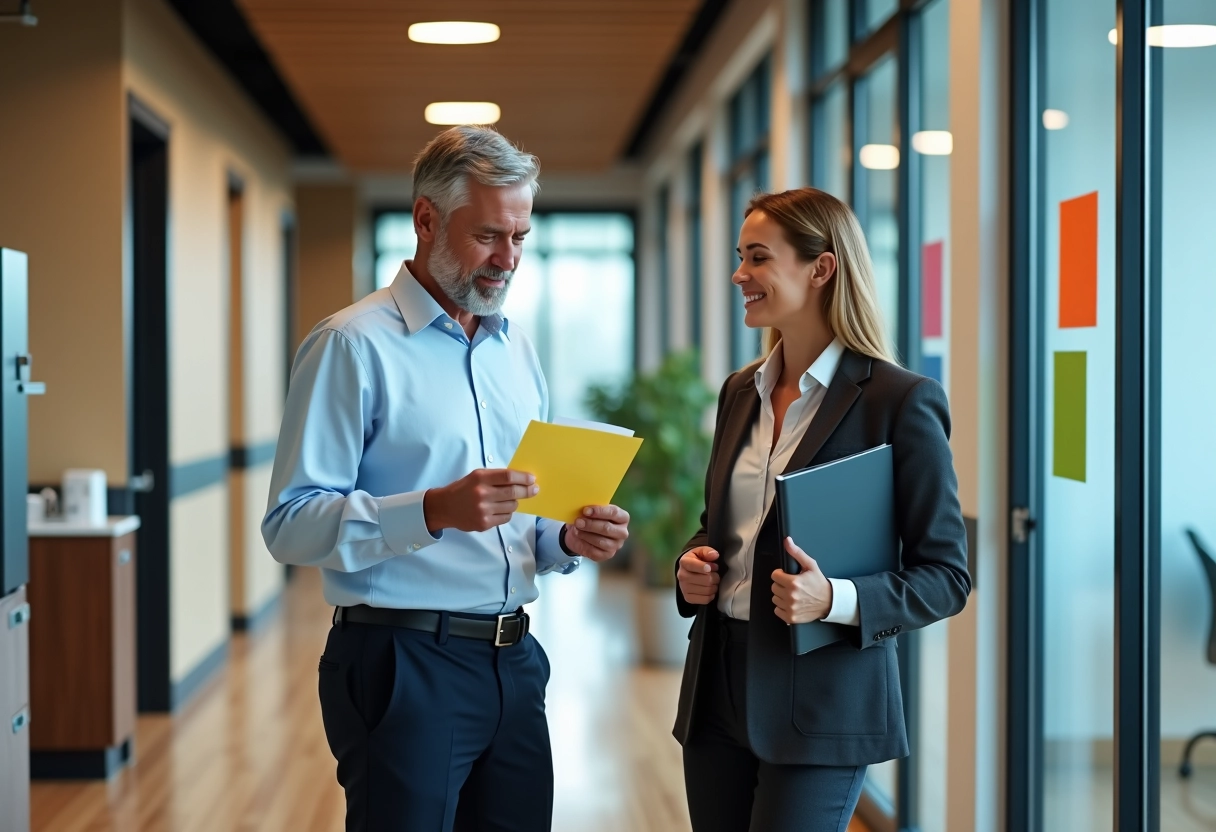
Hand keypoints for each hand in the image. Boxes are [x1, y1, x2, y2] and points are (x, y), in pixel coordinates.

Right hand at [423, 469, 537, 532]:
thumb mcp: (476, 476)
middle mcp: (482, 494)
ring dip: (514, 503)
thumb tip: (521, 480)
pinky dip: (507, 513)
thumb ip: (496, 477)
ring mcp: (483, 510)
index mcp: (480, 478)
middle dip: (527, 491)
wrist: (445, 507)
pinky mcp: (484, 524)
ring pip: (512, 506)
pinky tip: (500, 509)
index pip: (508, 477)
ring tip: (507, 500)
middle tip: (534, 490)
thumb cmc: (463, 489)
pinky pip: (506, 518)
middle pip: (513, 492)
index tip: (532, 479)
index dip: (523, 478)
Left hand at [563, 505, 629, 562]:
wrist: (582, 534)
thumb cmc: (590, 518)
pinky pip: (594, 551)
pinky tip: (578, 537)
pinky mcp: (607, 555)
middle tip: (578, 521)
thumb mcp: (592, 511)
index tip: (585, 510)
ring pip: (600, 541)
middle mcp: (622, 532)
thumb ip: (591, 509)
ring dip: (585, 534)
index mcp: (623, 517)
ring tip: (576, 529)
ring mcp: (616, 545)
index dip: (599, 511)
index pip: (614, 512)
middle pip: (607, 528)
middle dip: (590, 524)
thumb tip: (582, 509)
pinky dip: (584, 544)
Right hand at [677, 546, 719, 604]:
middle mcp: (682, 576)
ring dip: (714, 586)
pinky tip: (709, 590)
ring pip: (707, 590)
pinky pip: (705, 600)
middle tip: (715, 574)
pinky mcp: (688, 598)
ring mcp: (684, 588)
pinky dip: (711, 595)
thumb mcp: (701, 552)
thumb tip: (714, 555)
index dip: (705, 567)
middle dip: (715, 577)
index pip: (694, 566)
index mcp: (684, 562)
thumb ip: (707, 551)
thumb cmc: (697, 560)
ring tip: (713, 582)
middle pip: (706, 580)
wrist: (688, 571)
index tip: (711, 568)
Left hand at [771, 537, 833, 623]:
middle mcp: (791, 596)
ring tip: (793, 594)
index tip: (787, 576)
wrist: (829, 602)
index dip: (781, 574)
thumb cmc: (819, 583)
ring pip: (775, 599)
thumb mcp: (810, 565)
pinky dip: (782, 607)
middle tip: (792, 585)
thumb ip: (796, 552)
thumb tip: (787, 541)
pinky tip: (792, 603)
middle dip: (781, 585)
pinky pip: (777, 610)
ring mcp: (790, 608)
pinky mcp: (791, 617)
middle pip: (774, 587)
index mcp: (794, 583)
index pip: (774, 575)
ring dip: (781, 596)